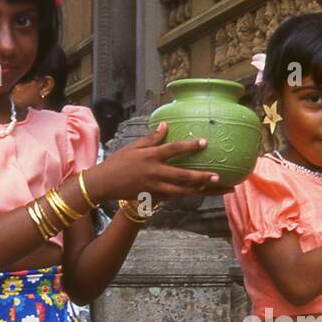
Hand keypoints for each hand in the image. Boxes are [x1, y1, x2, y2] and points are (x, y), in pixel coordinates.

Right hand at [105, 123, 221, 200]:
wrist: (104, 184)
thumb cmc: (118, 162)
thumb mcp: (134, 147)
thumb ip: (152, 138)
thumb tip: (165, 125)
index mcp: (151, 156)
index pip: (174, 149)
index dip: (190, 146)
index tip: (204, 143)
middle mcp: (155, 172)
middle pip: (183, 176)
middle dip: (201, 177)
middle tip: (217, 176)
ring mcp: (154, 187)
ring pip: (181, 191)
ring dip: (198, 189)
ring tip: (213, 186)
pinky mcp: (152, 197)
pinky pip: (173, 197)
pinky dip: (185, 194)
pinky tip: (196, 192)